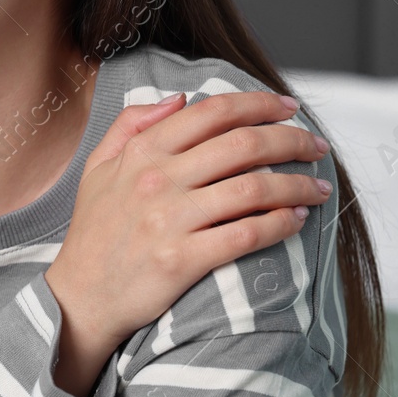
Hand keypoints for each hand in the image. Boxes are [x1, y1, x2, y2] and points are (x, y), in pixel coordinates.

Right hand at [44, 90, 331, 396]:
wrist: (79, 297)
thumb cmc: (94, 233)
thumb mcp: (97, 169)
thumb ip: (131, 125)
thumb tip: (178, 99)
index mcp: (141, 153)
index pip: (212, 113)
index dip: (259, 104)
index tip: (288, 108)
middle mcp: (156, 180)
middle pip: (243, 145)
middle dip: (292, 141)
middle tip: (316, 147)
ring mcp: (169, 220)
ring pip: (254, 189)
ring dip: (298, 185)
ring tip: (318, 188)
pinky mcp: (182, 260)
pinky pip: (247, 234)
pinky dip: (282, 224)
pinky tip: (297, 220)